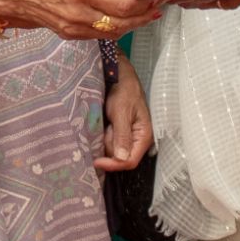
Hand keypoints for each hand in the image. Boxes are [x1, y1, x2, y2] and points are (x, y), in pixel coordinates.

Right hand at [0, 0, 160, 40]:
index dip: (144, 2)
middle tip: (157, 7)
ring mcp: (75, 28)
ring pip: (114, 32)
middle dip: (144, 17)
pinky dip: (116, 28)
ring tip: (146, 15)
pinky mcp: (70, 34)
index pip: (124, 5)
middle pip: (123, 23)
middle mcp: (80, 14)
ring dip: (133, 25)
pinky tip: (123, 19)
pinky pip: (100, 35)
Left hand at [96, 56, 152, 171]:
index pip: (130, 161)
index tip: (96, 162)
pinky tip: (103, 123)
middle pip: (120, 157)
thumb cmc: (124, 90)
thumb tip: (122, 159)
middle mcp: (137, 140)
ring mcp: (128, 136)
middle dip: (109, 145)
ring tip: (105, 121)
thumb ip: (122, 135)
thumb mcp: (122, 111)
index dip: (113, 164)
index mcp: (143, 136)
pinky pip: (109, 142)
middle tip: (105, 126)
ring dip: (105, 139)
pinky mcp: (120, 132)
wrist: (119, 75)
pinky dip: (103, 136)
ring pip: (112, 150)